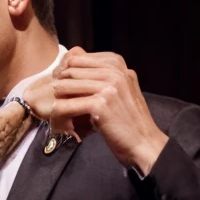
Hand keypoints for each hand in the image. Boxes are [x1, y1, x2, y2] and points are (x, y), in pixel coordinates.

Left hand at [48, 49, 168, 173]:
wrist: (144, 143)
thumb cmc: (129, 120)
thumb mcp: (119, 89)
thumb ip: (101, 76)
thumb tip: (73, 64)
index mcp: (117, 63)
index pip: (77, 56)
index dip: (64, 71)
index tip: (60, 87)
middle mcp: (114, 71)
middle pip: (70, 69)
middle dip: (58, 84)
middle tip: (55, 101)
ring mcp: (108, 86)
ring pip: (65, 85)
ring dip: (57, 101)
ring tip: (58, 114)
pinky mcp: (101, 105)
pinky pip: (68, 105)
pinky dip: (60, 115)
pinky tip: (61, 123)